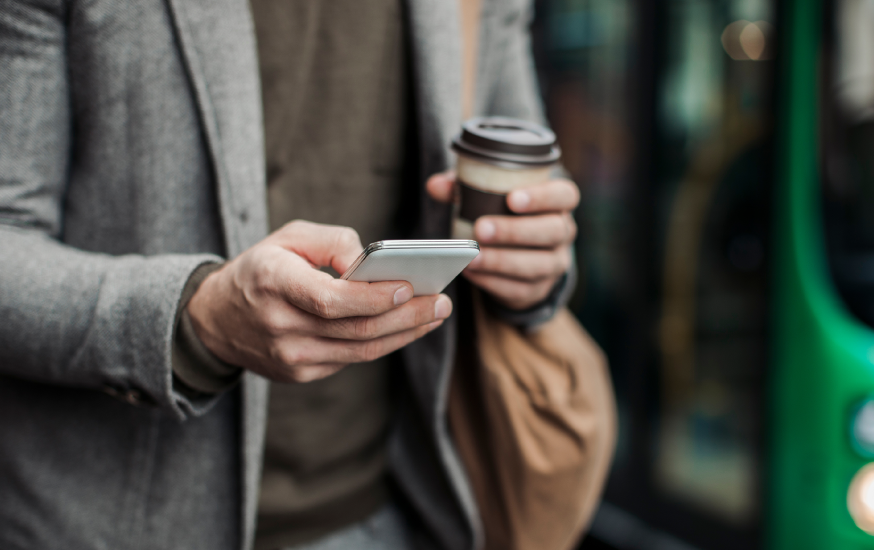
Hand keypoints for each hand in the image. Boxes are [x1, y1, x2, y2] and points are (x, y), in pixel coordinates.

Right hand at [186, 220, 451, 382]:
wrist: (217, 319)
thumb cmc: (261, 268)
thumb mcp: (288, 237)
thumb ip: (333, 242)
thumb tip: (372, 263)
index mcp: (272, 283)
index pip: (329, 300)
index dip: (371, 297)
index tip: (409, 287)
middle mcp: (280, 326)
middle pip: (356, 329)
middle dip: (406, 316)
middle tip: (442, 302)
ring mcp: (290, 357)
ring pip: (360, 350)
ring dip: (405, 333)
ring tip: (436, 314)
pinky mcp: (300, 373)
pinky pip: (351, 359)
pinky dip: (384, 343)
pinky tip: (408, 327)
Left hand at [426, 171, 577, 309]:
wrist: (517, 257)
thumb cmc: (502, 215)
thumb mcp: (487, 196)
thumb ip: (464, 188)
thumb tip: (435, 185)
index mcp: (557, 203)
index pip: (564, 195)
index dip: (542, 196)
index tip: (512, 198)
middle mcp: (563, 233)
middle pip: (552, 231)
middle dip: (515, 231)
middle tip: (481, 228)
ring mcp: (554, 264)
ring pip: (538, 264)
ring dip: (502, 261)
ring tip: (472, 257)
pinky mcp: (538, 289)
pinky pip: (521, 289)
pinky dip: (494, 282)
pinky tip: (473, 273)